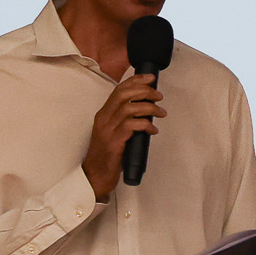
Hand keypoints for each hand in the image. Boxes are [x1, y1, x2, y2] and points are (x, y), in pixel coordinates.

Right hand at [82, 73, 165, 198]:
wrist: (95, 176)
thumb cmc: (108, 155)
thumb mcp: (114, 132)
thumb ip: (125, 120)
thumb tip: (146, 109)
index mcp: (104, 114)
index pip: (119, 89)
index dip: (136, 80)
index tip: (150, 78)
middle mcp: (104, 119)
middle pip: (124, 94)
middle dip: (144, 91)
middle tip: (158, 96)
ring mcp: (108, 130)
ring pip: (129, 108)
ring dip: (149, 108)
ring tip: (160, 113)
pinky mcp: (114, 142)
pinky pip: (132, 126)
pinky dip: (146, 125)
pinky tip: (152, 130)